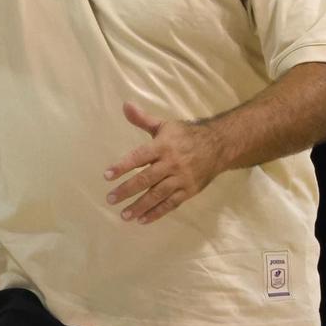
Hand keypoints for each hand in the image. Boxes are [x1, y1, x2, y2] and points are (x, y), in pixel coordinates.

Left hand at [102, 102, 225, 224]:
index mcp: (163, 146)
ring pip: (157, 195)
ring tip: (124, 215)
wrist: (218, 146)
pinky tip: (142, 220)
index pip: (139, 157)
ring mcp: (180, 179)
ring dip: (140, 206)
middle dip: (127, 190)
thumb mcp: (164, 125)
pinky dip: (156, 213)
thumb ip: (143, 119)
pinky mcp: (188, 191)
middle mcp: (171, 163)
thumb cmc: (185, 135)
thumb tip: (125, 106)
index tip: (107, 175)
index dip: (122, 166)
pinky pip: (171, 204)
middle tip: (110, 199)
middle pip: (146, 179)